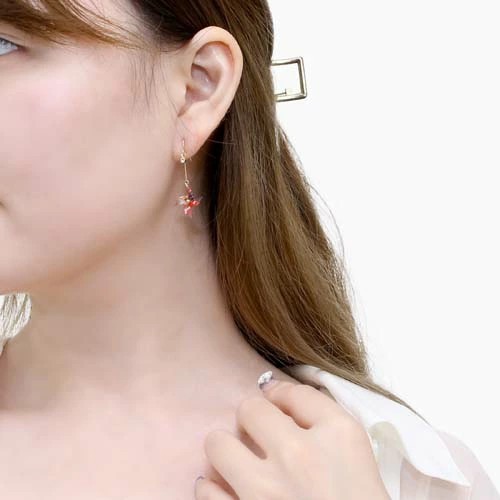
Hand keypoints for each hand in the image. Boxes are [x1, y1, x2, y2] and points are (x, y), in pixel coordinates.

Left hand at [194, 375, 389, 499]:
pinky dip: (212, 487)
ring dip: (226, 448)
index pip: (293, 393)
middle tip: (259, 431)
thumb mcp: (358, 452)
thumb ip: (322, 414)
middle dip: (253, 416)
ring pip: (218, 443)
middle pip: (250, 409)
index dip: (280, 396)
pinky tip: (227, 488)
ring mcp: (266, 491)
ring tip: (237, 458)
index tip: (276, 404)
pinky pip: (206, 490)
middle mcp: (298, 456)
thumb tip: (275, 392)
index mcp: (335, 436)